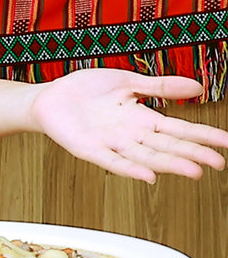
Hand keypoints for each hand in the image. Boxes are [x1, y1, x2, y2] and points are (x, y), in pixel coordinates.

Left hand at [30, 69, 227, 180]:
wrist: (48, 97)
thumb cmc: (85, 90)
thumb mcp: (127, 81)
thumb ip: (160, 87)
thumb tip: (198, 87)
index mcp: (141, 118)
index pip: (179, 128)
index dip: (202, 135)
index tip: (227, 143)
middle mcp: (130, 134)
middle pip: (167, 146)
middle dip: (192, 154)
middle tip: (217, 163)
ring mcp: (110, 143)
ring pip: (145, 156)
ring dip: (168, 164)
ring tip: (192, 172)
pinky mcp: (89, 149)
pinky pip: (112, 161)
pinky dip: (130, 168)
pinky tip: (147, 175)